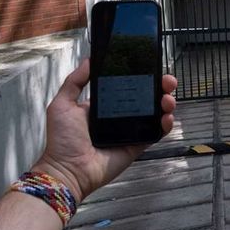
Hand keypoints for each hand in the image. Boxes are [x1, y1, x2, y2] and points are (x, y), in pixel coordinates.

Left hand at [31, 59, 176, 202]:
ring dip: (166, 102)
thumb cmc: (62, 139)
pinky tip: (167, 117)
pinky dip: (166, 124)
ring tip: (167, 99)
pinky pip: (156, 133)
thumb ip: (74, 81)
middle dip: (161, 86)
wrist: (68, 170)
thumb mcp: (62, 104)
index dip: (142, 75)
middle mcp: (120, 114)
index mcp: (105, 104)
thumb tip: (89, 59)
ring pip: (156, 112)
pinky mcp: (138, 145)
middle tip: (167, 81)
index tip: (151, 66)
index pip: (128, 85)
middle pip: (147, 96)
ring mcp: (131, 130)